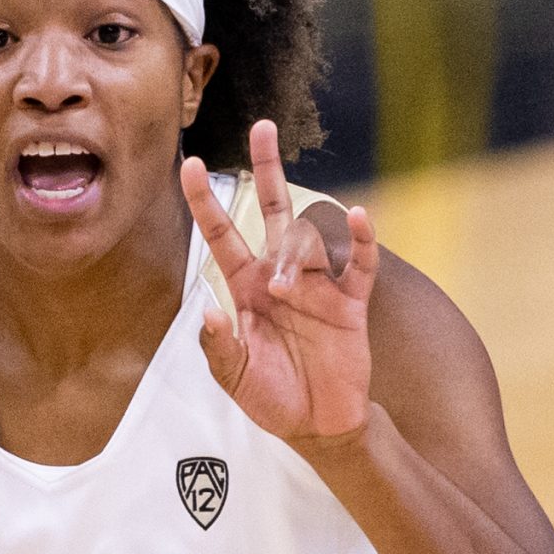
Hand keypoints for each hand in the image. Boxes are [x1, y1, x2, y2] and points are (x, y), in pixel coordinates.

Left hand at [180, 118, 380, 450]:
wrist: (318, 425)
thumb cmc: (273, 398)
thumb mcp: (235, 379)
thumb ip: (219, 347)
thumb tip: (207, 312)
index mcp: (246, 289)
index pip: (223, 235)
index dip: (207, 201)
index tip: (192, 164)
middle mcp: (281, 276)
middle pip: (273, 211)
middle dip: (266, 169)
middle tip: (263, 128)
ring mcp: (318, 285)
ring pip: (311, 239)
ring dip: (298, 252)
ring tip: (288, 287)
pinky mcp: (352, 303)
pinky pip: (359, 263)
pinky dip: (361, 240)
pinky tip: (359, 216)